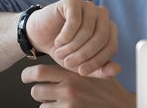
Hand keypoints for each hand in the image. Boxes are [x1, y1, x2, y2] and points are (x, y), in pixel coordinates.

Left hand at [21, 64, 135, 107]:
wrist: (120, 107)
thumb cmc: (110, 90)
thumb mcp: (100, 71)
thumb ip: (87, 61)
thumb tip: (81, 45)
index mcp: (73, 73)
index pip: (40, 72)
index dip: (28, 74)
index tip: (25, 76)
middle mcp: (68, 89)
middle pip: (36, 90)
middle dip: (36, 90)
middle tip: (38, 89)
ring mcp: (68, 105)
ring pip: (42, 105)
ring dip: (46, 103)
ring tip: (55, 101)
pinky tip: (61, 107)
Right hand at [27, 0, 120, 76]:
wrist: (41, 37)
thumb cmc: (65, 50)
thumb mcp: (82, 65)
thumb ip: (100, 69)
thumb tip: (117, 69)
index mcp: (109, 28)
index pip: (111, 46)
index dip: (97, 61)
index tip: (82, 71)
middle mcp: (101, 14)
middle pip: (101, 37)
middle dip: (84, 54)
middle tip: (68, 63)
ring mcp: (88, 5)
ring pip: (88, 29)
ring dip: (72, 46)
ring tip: (61, 53)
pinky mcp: (73, 0)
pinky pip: (75, 21)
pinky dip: (65, 36)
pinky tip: (58, 41)